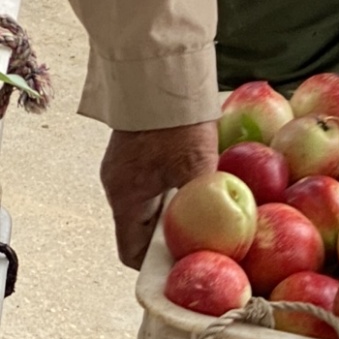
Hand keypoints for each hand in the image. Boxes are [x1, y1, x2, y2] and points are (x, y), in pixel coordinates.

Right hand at [100, 122, 219, 269]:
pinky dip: (175, 197)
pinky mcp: (137, 155)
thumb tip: (220, 241)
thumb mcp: (198, 169)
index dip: (157, 268)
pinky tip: (200, 192)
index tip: (186, 268)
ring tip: (207, 221)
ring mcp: (126, 170)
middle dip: (172, 244)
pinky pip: (155, 188)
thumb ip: (204, 208)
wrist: (158, 69)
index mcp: (125, 198)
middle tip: (205, 248)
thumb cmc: (176, 121)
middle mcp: (119, 187)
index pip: (132, 253)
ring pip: (151, 210)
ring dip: (177, 219)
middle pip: (143, 233)